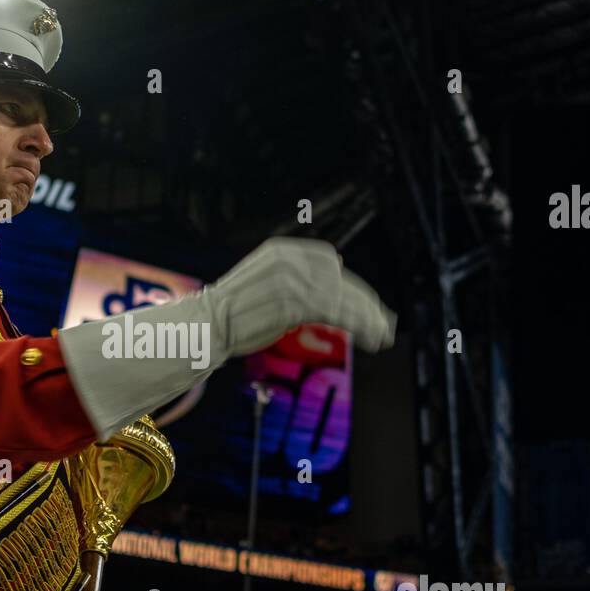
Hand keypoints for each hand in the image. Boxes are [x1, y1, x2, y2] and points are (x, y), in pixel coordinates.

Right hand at [201, 237, 396, 364]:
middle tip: (385, 325)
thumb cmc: (235, 312)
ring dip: (368, 319)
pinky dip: (359, 326)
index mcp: (282, 250)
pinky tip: (370, 340)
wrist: (204, 326)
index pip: (330, 265)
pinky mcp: (292, 303)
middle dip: (366, 305)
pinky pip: (336, 313)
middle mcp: (288, 260)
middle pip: (341, 281)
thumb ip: (297, 278)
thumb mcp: (266, 282)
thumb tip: (336, 271)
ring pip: (342, 298)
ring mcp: (290, 280)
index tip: (369, 308)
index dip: (354, 288)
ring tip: (381, 338)